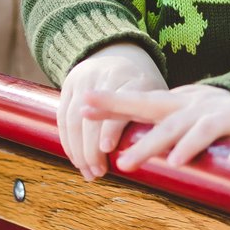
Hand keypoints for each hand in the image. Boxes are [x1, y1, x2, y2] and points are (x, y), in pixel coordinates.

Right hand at [58, 43, 166, 180]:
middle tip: (99, 172)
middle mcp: (106, 76)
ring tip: (89, 172)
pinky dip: (68, 142)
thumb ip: (160, 121)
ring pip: (74, 118)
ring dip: (78, 150)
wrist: (120, 57)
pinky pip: (63, 117)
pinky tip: (77, 160)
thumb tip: (167, 158)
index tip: (107, 148)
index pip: (119, 103)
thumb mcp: (158, 98)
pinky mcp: (69, 86)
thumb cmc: (145, 88)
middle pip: (92, 115)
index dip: (111, 126)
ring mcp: (84, 80)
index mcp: (134, 79)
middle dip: (91, 147)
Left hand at [76, 83, 229, 175]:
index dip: (110, 102)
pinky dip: (190, 145)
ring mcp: (206, 109)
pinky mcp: (229, 120)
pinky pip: (206, 133)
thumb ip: (167, 128)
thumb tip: (134, 149)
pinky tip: (176, 161)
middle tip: (88, 122)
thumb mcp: (192, 119)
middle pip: (146, 104)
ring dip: (148, 145)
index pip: (138, 100)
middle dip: (116, 110)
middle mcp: (186, 102)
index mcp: (176, 102)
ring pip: (172, 125)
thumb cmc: (226, 118)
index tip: (81, 105)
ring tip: (126, 164)